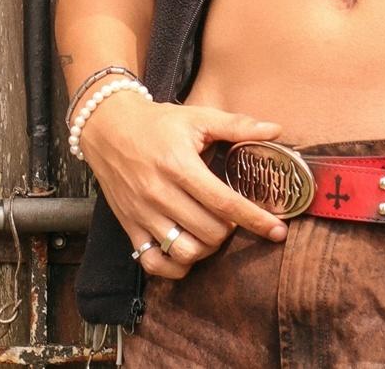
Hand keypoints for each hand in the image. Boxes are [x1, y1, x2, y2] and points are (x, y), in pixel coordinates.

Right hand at [78, 93, 288, 278]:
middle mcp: (159, 193)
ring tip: (212, 233)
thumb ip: (237, 125)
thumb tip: (276, 130)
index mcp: (179, 165)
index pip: (224, 202)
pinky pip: (154, 263)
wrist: (107, 128)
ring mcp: (142, 214)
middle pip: (208, 231)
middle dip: (231, 230)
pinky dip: (175, 266)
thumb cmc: (158, 123)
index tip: (277, 230)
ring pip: (184, 251)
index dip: (254, 219)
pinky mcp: (129, 227)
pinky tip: (188, 252)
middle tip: (232, 217)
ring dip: (206, 249)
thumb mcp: (197, 117)